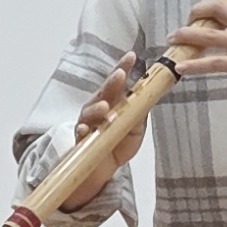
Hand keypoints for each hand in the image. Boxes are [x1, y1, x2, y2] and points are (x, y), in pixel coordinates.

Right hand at [72, 52, 153, 167]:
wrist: (103, 169)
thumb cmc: (118, 144)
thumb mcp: (135, 129)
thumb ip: (138, 114)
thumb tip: (146, 98)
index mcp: (113, 102)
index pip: (118, 82)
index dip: (123, 68)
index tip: (131, 56)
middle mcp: (98, 108)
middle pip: (103, 92)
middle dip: (111, 83)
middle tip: (120, 75)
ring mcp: (87, 123)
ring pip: (90, 111)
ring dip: (97, 108)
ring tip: (106, 107)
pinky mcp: (81, 140)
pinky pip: (79, 133)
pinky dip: (82, 130)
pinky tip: (85, 128)